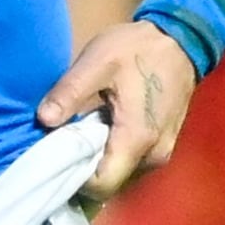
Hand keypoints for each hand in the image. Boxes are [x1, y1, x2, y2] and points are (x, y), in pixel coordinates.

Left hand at [42, 17, 198, 207]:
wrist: (180, 39)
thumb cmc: (139, 49)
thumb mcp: (97, 62)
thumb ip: (70, 92)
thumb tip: (44, 120)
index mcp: (137, 138)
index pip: (103, 186)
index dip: (76, 180)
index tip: (56, 160)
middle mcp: (154, 155)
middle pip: (112, 183)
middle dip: (84, 170)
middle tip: (63, 145)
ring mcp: (163, 152)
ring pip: (122, 174)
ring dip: (99, 161)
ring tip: (81, 135)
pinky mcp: (164, 145)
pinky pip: (133, 162)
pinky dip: (113, 153)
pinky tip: (101, 130)